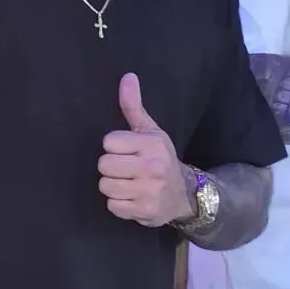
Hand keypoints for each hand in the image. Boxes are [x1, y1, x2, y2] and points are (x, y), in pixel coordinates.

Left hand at [99, 75, 194, 226]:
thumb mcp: (151, 131)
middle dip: (110, 168)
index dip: (113, 147)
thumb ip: (134, 106)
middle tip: (124, 169)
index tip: (125, 151)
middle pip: (104, 165)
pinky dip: (118, 204)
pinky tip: (131, 198)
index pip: (109, 142)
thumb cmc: (161, 159)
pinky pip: (113, 206)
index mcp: (152, 144)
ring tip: (127, 183)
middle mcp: (152, 167)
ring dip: (113, 186)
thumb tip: (127, 77)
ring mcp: (149, 191)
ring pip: (106, 186)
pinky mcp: (145, 211)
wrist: (185, 194)